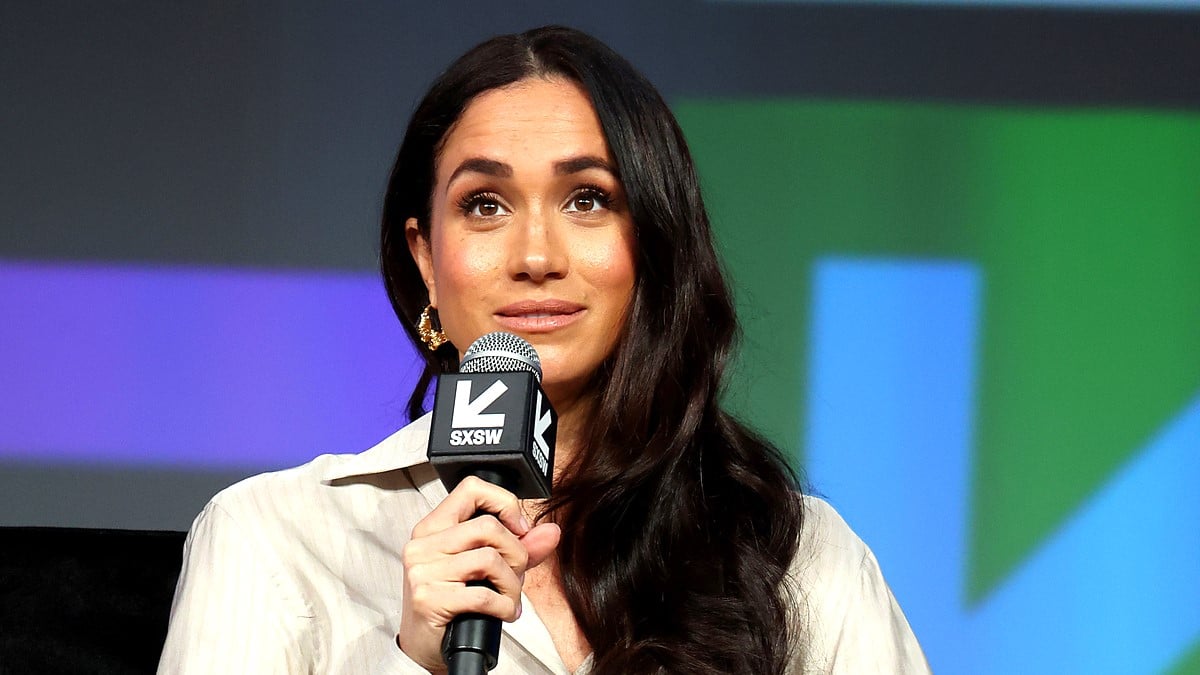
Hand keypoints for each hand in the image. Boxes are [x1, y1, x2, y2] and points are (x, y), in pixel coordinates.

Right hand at [397, 476, 560, 671]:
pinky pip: (483, 594)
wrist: (424, 645)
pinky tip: (504, 612)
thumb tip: (550, 532)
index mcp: (433, 527)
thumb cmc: (452, 602)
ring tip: (510, 597)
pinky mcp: (428, 598)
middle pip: (488, 527)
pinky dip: (504, 606)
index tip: (519, 529)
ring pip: (489, 559)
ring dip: (512, 584)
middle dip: (516, 554)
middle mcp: (423, 544)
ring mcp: (423, 571)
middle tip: (517, 575)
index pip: (471, 489)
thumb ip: (519, 547)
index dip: (504, 503)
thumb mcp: (485, 570)